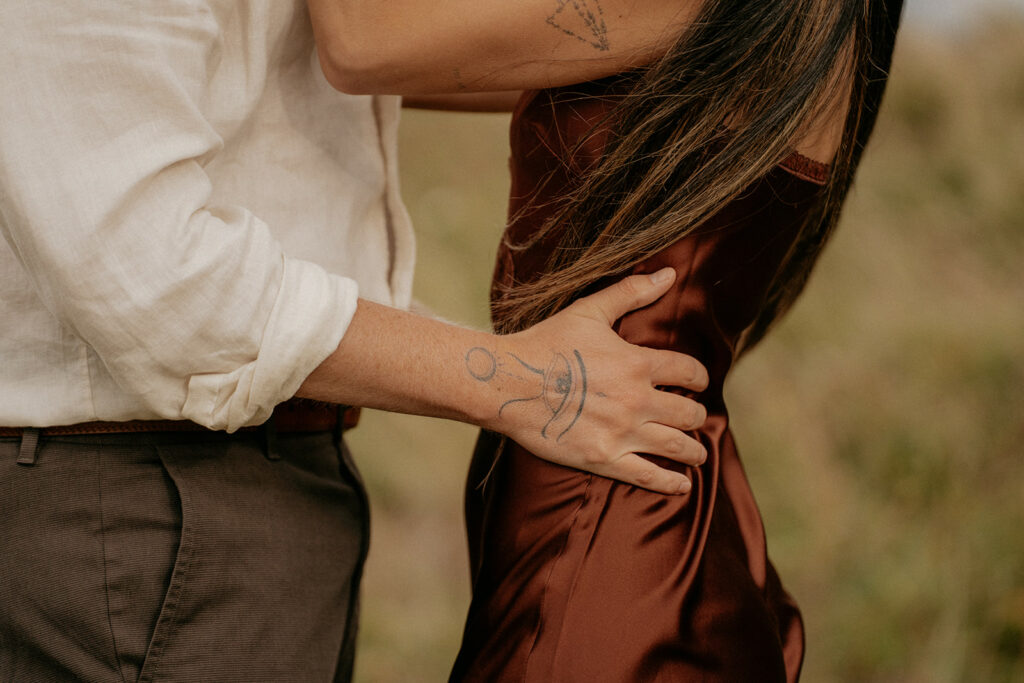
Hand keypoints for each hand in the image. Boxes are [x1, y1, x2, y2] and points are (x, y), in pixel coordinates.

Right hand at [477, 268, 708, 493]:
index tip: (697, 382)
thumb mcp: (589, 311)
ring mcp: (622, 433)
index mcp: (637, 363)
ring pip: (677, 446)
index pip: (689, 372)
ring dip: (694, 450)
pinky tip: (683, 485)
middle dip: (696, 415)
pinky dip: (672, 482)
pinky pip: (649, 476)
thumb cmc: (546, 343)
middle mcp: (636, 400)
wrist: (506, 383)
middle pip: (689, 413)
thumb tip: (669, 273)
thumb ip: (631, 292)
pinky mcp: (603, 458)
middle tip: (694, 417)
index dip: (699, 377)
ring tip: (697, 453)